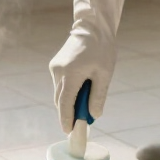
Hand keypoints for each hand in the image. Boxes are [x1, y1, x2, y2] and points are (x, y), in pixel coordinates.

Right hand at [49, 0, 132, 132]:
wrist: (92, 26)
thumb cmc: (102, 49)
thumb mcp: (104, 74)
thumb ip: (98, 96)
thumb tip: (94, 116)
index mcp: (71, 74)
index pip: (65, 104)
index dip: (66, 120)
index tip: (69, 132)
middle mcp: (58, 72)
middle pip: (60, 101)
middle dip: (68, 114)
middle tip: (80, 126)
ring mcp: (55, 68)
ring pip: (59, 93)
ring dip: (69, 103)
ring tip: (84, 108)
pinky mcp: (55, 65)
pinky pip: (60, 85)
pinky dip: (68, 92)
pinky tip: (80, 92)